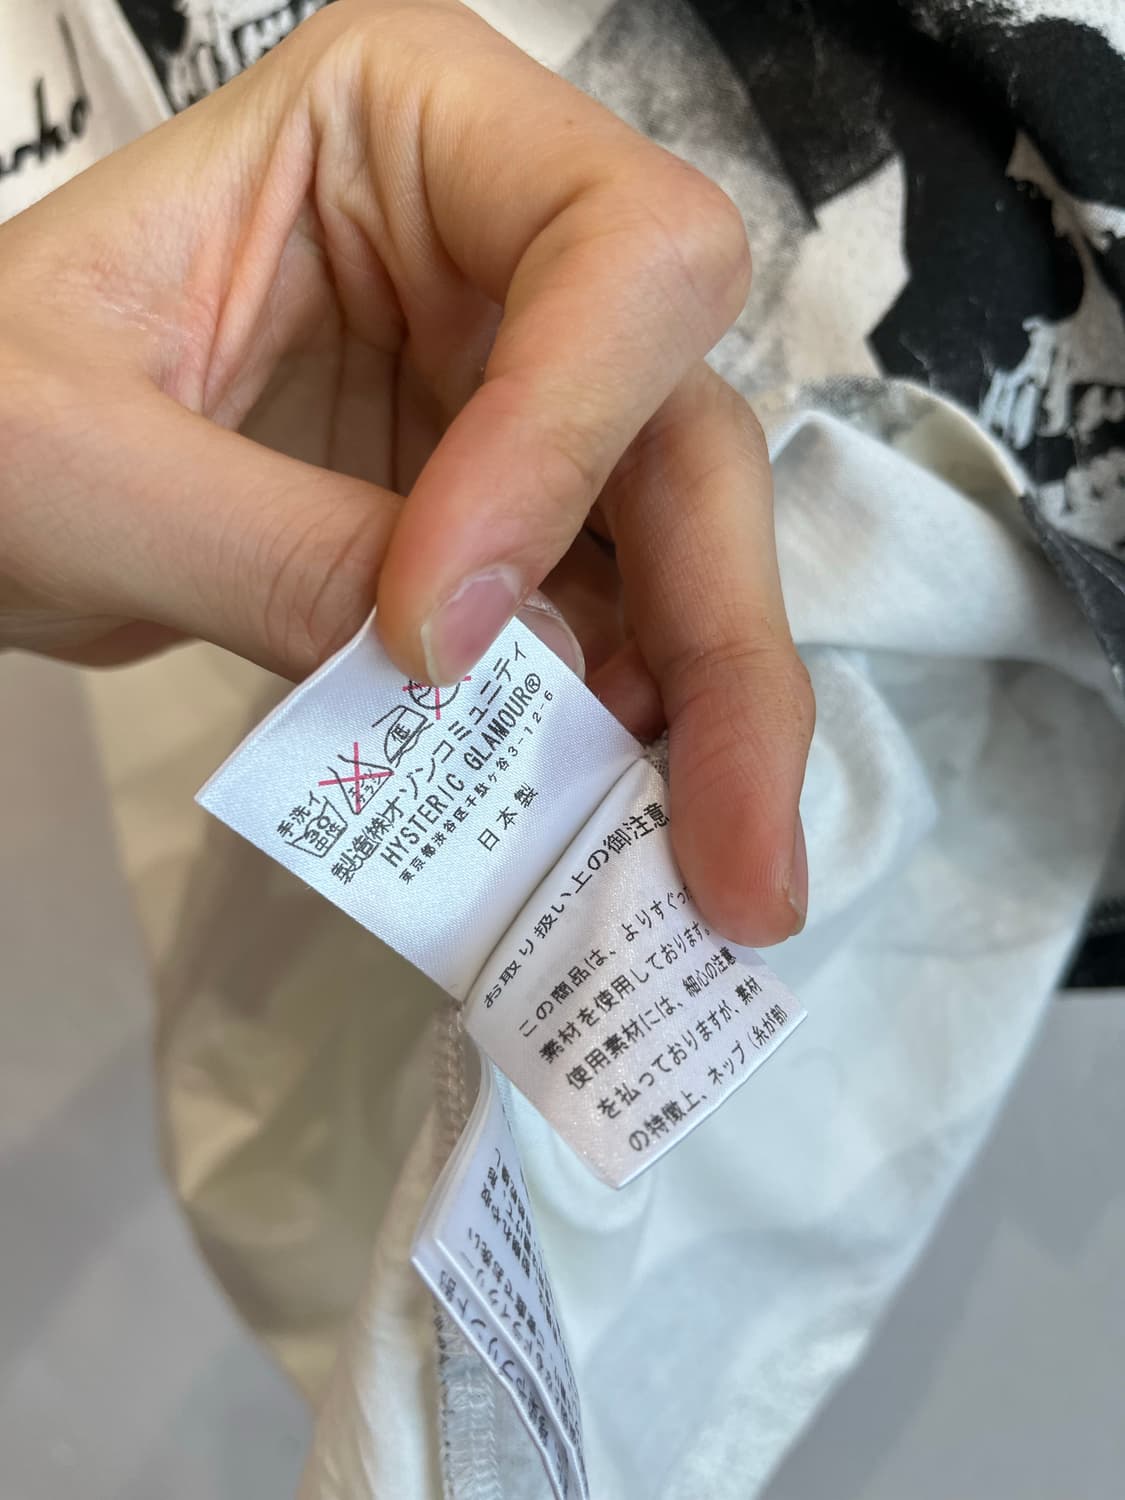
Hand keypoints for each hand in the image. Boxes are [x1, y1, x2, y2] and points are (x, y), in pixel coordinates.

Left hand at [0, 0, 811, 942]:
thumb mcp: (73, 462)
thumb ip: (277, 556)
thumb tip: (500, 667)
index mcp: (410, 126)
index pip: (612, 255)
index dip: (565, 444)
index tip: (433, 631)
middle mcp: (504, 252)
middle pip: (688, 429)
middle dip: (720, 647)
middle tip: (743, 854)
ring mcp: (513, 397)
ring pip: (679, 546)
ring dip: (702, 720)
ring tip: (710, 879)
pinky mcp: (508, 519)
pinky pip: (607, 622)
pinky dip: (623, 733)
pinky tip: (618, 829)